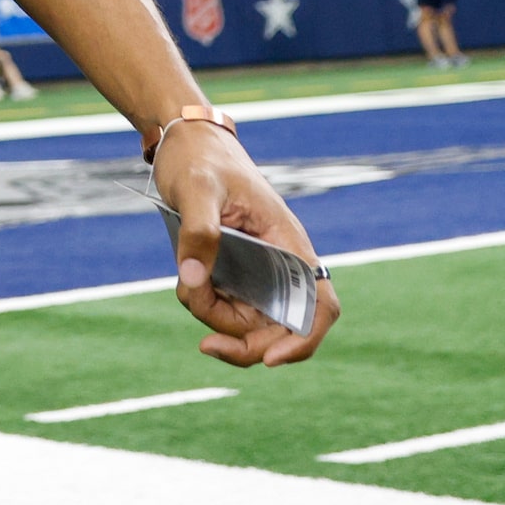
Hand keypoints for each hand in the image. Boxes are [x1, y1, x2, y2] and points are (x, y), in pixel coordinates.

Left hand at [155, 122, 339, 366]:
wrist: (185, 145)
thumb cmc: (201, 161)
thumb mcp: (197, 190)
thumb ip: (198, 233)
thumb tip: (194, 282)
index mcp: (289, 244)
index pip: (319, 305)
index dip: (304, 339)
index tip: (271, 360)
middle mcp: (281, 265)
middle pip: (282, 327)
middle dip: (246, 344)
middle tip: (206, 346)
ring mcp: (259, 272)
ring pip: (249, 323)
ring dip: (215, 319)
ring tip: (186, 286)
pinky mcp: (235, 273)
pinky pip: (226, 309)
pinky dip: (205, 307)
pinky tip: (187, 283)